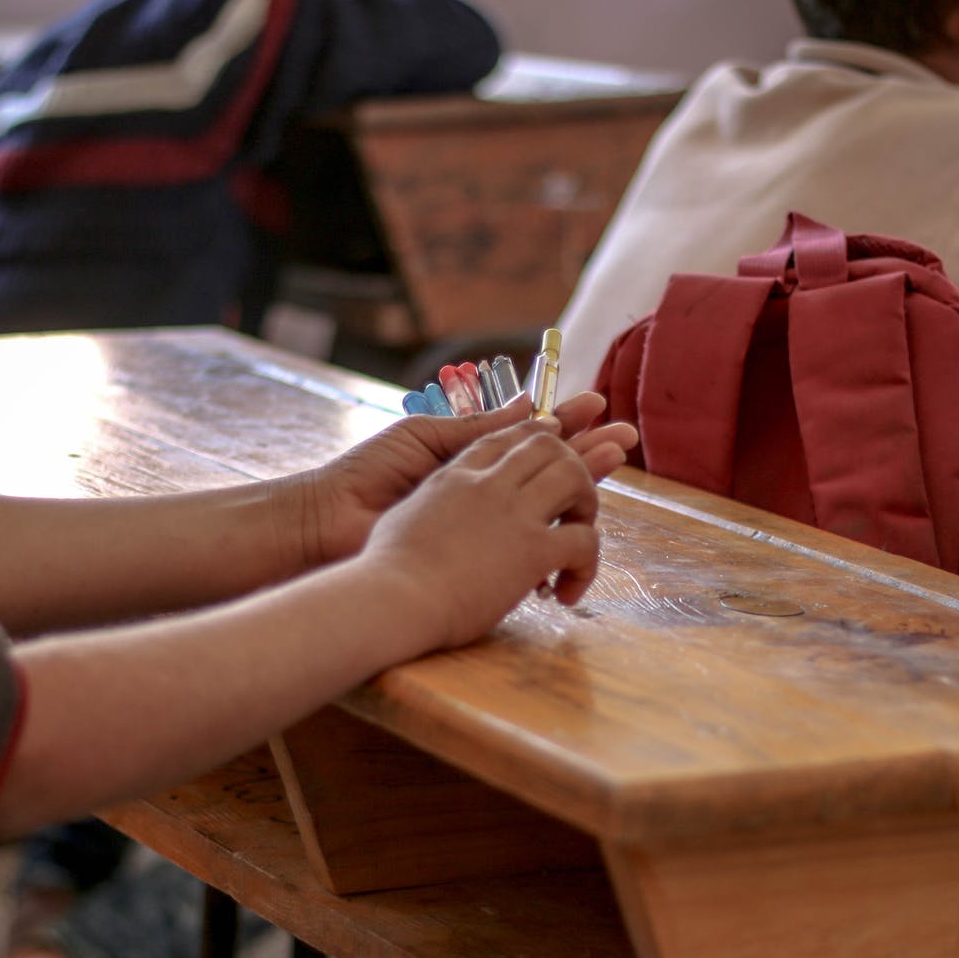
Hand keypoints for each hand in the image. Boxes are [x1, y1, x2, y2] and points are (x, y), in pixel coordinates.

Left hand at [297, 389, 636, 568]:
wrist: (332, 522)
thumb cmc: (370, 474)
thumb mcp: (428, 437)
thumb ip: (481, 428)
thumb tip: (530, 403)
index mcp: (473, 456)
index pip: (532, 436)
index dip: (567, 422)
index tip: (598, 406)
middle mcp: (488, 489)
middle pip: (552, 467)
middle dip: (589, 449)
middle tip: (625, 437)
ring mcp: (488, 522)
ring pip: (548, 500)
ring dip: (584, 478)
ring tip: (617, 458)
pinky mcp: (484, 554)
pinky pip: (528, 541)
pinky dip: (558, 529)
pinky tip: (582, 510)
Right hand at [360, 416, 615, 648]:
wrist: (391, 597)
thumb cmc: (384, 569)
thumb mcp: (403, 515)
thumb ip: (429, 501)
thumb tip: (433, 505)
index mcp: (455, 475)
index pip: (506, 437)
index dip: (536, 438)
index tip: (555, 449)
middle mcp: (488, 484)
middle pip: (547, 444)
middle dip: (574, 461)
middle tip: (576, 502)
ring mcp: (513, 513)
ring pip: (575, 476)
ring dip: (588, 503)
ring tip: (578, 538)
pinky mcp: (532, 549)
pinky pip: (584, 540)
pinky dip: (587, 564)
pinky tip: (567, 589)